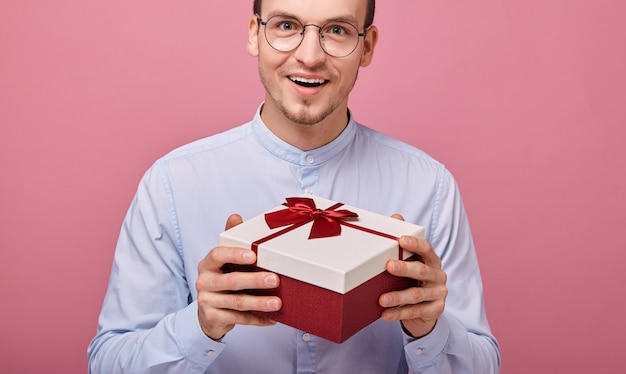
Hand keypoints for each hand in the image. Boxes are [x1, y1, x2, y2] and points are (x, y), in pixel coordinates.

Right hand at [196, 214, 281, 339]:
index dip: (235, 254)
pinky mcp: (213, 317)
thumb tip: (235, 216)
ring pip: (236, 302)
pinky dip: (256, 319)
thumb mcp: (224, 259)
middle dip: (254, 281)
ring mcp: (207, 301)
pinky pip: (238, 319)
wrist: (208, 311)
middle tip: (275, 280)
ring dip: (259, 303)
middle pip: (231, 281)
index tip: (254, 255)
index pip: (218, 255)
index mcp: (207, 263)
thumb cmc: (222, 278)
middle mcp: (204, 281)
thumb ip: (231, 239)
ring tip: (277, 303)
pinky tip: (272, 319)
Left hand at [379, 215, 447, 337]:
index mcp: (431, 260)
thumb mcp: (409, 262)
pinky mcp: (435, 310)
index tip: (401, 240)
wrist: (425, 310)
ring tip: (382, 299)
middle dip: (405, 268)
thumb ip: (403, 242)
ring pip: (417, 294)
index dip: (415, 244)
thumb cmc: (412, 280)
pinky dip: (399, 313)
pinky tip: (385, 314)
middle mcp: (438, 275)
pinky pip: (415, 312)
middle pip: (422, 270)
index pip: (426, 249)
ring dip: (398, 296)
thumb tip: (396, 217)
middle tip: (388, 266)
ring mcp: (438, 294)